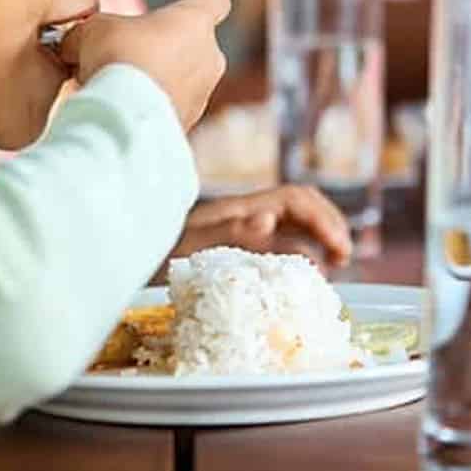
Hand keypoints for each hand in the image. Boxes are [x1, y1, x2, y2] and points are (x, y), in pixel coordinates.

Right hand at [60, 0, 229, 130]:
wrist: (123, 115)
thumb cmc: (118, 58)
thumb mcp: (94, 29)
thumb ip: (92, 30)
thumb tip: (74, 44)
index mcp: (194, 21)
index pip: (215, 0)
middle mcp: (208, 57)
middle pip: (195, 43)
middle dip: (167, 44)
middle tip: (134, 48)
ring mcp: (202, 94)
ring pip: (183, 78)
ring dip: (158, 77)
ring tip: (121, 83)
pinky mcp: (187, 124)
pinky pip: (170, 107)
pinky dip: (152, 105)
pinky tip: (123, 107)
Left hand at [167, 185, 352, 271]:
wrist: (127, 259)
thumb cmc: (155, 257)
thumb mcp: (191, 248)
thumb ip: (231, 233)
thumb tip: (269, 218)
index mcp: (238, 208)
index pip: (294, 199)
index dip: (323, 220)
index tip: (339, 250)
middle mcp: (244, 212)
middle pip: (302, 204)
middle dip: (329, 224)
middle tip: (343, 257)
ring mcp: (241, 227)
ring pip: (295, 220)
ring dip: (320, 236)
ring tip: (334, 263)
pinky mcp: (237, 245)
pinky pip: (281, 238)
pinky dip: (303, 249)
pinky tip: (306, 271)